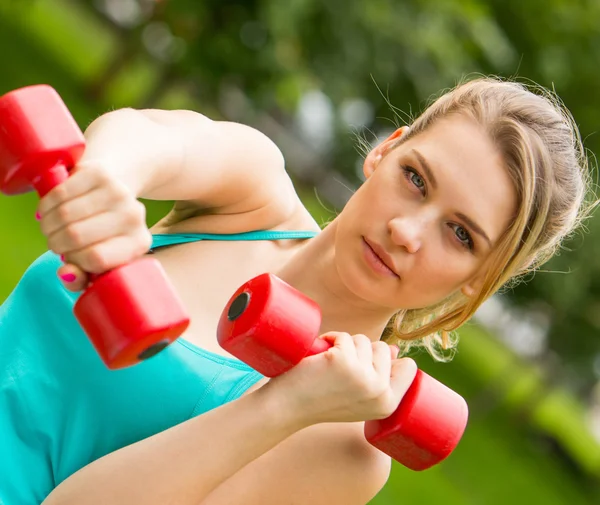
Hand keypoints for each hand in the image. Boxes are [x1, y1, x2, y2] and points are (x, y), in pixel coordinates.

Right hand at [36, 160, 152, 291]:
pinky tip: (49, 210)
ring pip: (64, 215)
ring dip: (47, 224)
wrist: (119, 182)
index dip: (74, 261)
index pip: (96, 259)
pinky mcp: (99, 173)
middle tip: (55, 241)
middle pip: (76, 236)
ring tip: (50, 227)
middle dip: (55, 242)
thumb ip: (82, 277)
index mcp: (138, 243)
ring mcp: (118, 192)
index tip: (70, 258)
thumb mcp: (100, 259)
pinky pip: (59, 193)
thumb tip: (66, 275)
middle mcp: (133, 217)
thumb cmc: (104, 230)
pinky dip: (46, 205)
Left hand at [265, 332, 417, 426]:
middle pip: (383, 348)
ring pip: (363, 340)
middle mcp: (380, 393)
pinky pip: (343, 336)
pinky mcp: (344, 361)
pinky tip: (318, 357)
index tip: (365, 366)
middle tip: (338, 370)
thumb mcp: (358, 396)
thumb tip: (394, 349)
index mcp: (388, 405)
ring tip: (327, 364)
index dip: (390, 359)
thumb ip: (378, 377)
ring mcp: (363, 377)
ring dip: (343, 345)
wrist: (287, 408)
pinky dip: (330, 339)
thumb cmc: (321, 400)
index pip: (409, 368)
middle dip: (360, 350)